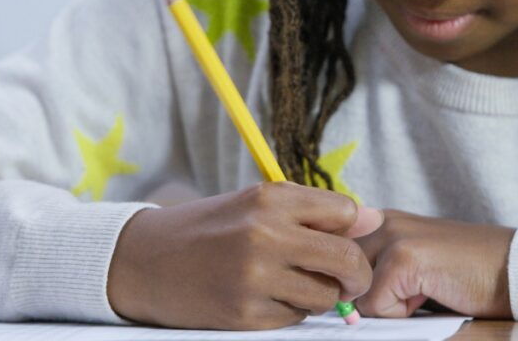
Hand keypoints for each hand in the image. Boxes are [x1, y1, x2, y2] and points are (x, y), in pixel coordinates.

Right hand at [108, 182, 383, 329]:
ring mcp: (254, 277)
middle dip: (355, 274)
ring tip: (292, 284)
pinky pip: (295, 318)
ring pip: (325, 296)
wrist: (144, 260)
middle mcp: (265, 235)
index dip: (353, 231)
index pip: (346, 212)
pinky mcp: (245, 313)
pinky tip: (264, 297)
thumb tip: (373, 218)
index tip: (345, 241)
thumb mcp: (254, 205)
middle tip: (347, 279)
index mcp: (269, 199)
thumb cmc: (206, 229)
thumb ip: (313, 211)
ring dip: (319, 295)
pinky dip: (289, 312)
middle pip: (347, 259)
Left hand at [354, 210, 514, 318]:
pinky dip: (401, 314)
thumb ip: (374, 271)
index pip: (333, 256)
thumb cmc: (465, 274)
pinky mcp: (404, 258)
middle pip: (340, 274)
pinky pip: (376, 305)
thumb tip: (340, 303)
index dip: (348, 285)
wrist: (514, 269)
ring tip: (421, 291)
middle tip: (407, 294)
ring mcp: (392, 236)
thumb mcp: (411, 264)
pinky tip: (431, 294)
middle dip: (365, 296)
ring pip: (355, 291)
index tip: (373, 292)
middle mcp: (380, 220)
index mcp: (378, 219)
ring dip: (384, 304)